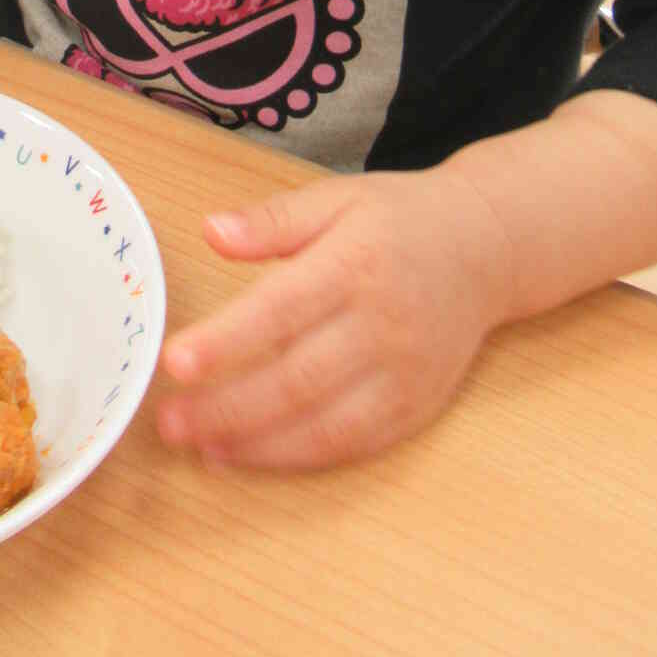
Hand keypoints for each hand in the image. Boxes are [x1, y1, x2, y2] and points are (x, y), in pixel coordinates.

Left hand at [156, 169, 513, 471]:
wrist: (486, 248)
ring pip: (326, 425)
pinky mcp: (417, 406)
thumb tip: (212, 230)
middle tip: (170, 422)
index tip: (175, 362)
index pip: (281, 310)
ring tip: (200, 447)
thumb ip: (273, 219)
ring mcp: (404, 373)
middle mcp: (383, 325)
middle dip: (229, 408)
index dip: (227, 341)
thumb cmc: (399, 220)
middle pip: (298, 380)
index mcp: (356, 265)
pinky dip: (299, 458)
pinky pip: (355, 445)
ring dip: (258, 444)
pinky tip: (249, 455)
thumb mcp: (336, 198)